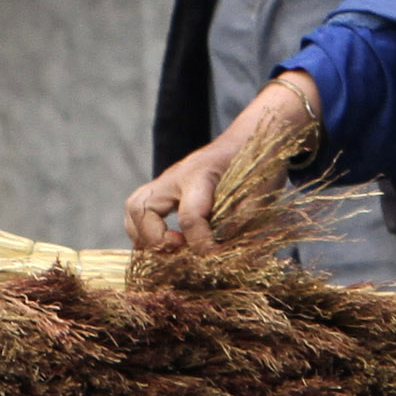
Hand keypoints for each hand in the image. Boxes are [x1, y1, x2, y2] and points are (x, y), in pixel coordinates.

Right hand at [125, 72, 321, 251]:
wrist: (251, 138)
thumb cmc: (258, 165)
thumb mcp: (260, 194)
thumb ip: (242, 224)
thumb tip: (224, 256)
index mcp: (202, 175)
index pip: (190, 217)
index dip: (202, 245)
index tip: (216, 258)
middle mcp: (177, 176)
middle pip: (141, 208)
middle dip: (155, 239)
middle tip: (180, 249)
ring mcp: (167, 182)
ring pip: (134, 208)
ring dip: (144, 237)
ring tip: (168, 252)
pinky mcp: (166, 191)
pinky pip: (140, 211)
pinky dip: (145, 233)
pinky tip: (167, 248)